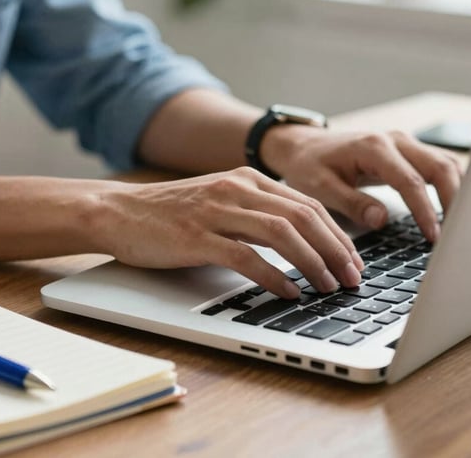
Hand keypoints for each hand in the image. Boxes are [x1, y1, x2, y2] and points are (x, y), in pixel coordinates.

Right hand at [93, 168, 364, 298]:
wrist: (118, 211)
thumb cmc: (168, 213)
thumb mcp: (219, 201)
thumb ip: (254, 212)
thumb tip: (299, 242)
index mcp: (246, 179)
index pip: (307, 204)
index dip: (337, 234)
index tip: (353, 260)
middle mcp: (236, 189)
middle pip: (303, 217)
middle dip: (336, 250)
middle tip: (352, 278)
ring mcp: (216, 211)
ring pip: (282, 234)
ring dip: (312, 263)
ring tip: (328, 286)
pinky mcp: (196, 237)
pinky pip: (246, 257)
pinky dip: (274, 276)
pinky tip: (288, 291)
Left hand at [261, 125, 464, 241]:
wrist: (305, 147)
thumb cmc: (310, 166)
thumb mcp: (321, 187)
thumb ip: (352, 203)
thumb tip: (382, 220)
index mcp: (373, 148)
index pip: (410, 181)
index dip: (424, 210)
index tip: (433, 236)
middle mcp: (395, 140)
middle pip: (440, 167)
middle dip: (454, 201)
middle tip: (457, 234)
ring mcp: (405, 143)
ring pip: (446, 163)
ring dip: (459, 192)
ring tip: (461, 226)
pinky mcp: (409, 151)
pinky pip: (440, 165)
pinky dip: (452, 185)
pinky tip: (456, 209)